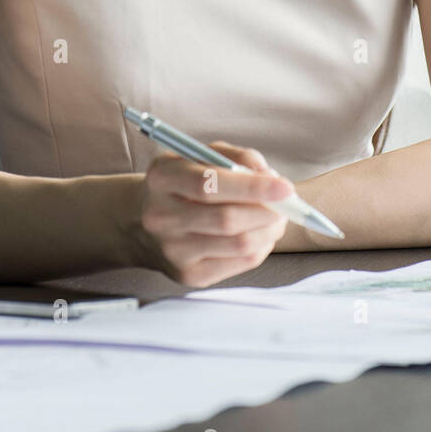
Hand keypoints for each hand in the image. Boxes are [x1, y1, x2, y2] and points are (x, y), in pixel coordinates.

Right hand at [131, 141, 292, 287]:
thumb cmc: (184, 183)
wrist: (143, 222)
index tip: (285, 187)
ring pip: (240, 244)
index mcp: (162, 177)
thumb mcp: (201, 156)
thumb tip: (270, 176)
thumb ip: (237, 158)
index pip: (210, 184)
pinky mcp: (189, 275)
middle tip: (287, 203)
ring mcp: (173, 250)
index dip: (252, 187)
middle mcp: (161, 216)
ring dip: (270, 230)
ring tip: (277, 217)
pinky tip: (261, 234)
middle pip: (227, 219)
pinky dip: (262, 247)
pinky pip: (240, 263)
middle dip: (267, 211)